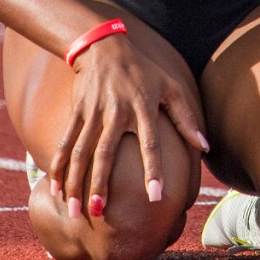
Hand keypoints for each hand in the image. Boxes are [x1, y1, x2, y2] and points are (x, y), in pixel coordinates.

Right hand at [48, 34, 206, 217]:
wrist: (103, 46)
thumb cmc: (143, 71)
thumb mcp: (169, 87)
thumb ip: (186, 118)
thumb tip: (205, 146)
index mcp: (143, 107)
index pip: (150, 143)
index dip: (153, 169)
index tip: (155, 196)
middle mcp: (116, 111)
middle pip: (107, 152)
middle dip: (101, 183)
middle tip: (99, 213)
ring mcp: (94, 112)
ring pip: (81, 151)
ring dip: (76, 181)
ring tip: (75, 211)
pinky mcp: (77, 111)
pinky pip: (66, 142)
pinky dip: (58, 165)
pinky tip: (53, 188)